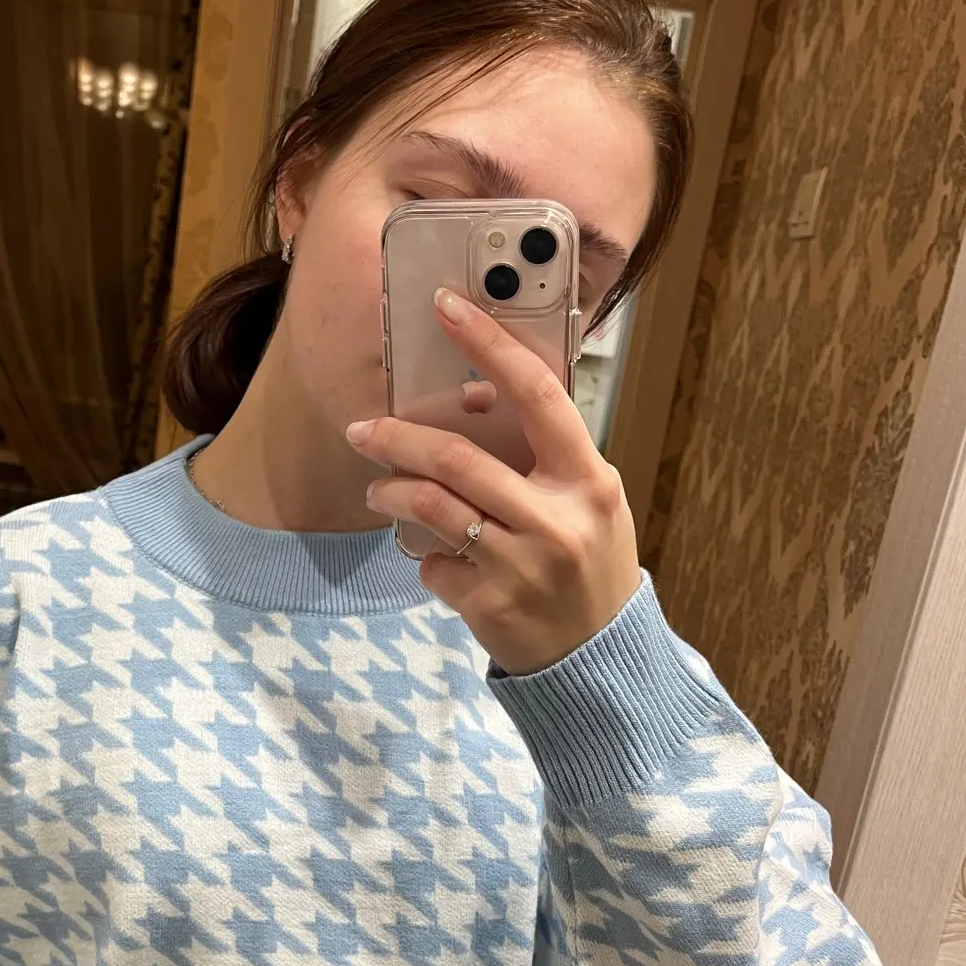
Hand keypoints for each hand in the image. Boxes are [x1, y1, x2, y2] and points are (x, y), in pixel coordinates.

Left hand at [349, 287, 640, 675]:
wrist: (601, 658)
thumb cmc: (591, 567)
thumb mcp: (590, 504)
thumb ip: (545, 460)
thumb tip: (476, 402)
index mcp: (588, 479)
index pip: (538, 394)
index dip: (490, 345)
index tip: (448, 307)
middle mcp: (558, 519)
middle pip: (459, 458)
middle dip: (398, 439)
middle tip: (363, 431)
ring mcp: (522, 566)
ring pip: (433, 508)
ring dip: (392, 492)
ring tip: (379, 491)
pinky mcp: (490, 605)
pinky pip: (435, 565)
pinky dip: (428, 559)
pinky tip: (440, 562)